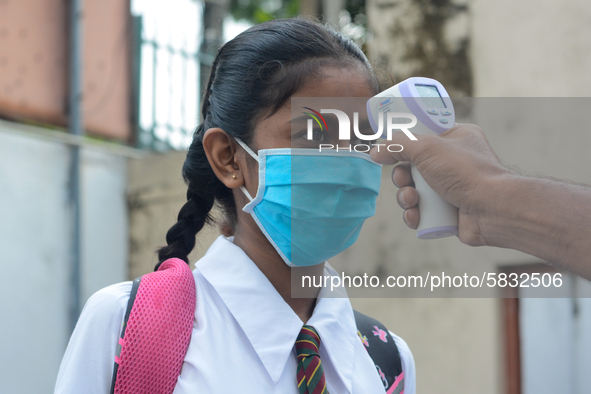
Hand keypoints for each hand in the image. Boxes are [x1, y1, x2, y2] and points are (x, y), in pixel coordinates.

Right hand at [370, 124, 512, 245]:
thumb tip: (376, 152)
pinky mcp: (449, 212)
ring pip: (414, 191)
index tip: (390, 150)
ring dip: (406, 197)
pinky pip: (422, 212)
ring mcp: (451, 188)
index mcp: (455, 138)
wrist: (493, 209)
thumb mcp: (427, 147)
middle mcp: (454, 162)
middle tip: (403, 179)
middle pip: (413, 167)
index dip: (405, 144)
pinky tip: (415, 216)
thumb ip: (398, 145)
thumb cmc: (466, 172)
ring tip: (411, 200)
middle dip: (402, 177)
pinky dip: (414, 214)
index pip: (423, 135)